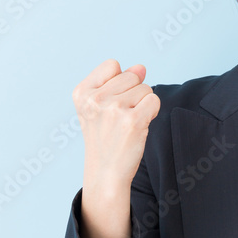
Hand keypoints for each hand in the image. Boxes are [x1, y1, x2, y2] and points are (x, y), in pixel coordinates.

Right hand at [72, 60, 160, 190]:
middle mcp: (95, 99)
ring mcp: (114, 109)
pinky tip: (139, 126)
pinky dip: (152, 113)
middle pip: (132, 76)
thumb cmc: (105, 139)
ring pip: (145, 88)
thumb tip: (141, 67)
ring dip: (143, 105)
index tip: (112, 102)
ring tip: (128, 124)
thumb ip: (119, 82)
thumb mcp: (101, 107)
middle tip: (121, 118)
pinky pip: (154, 101)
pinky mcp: (132, 120)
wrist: (106, 173)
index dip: (120, 81)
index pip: (112, 65)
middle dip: (134, 94)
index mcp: (82, 93)